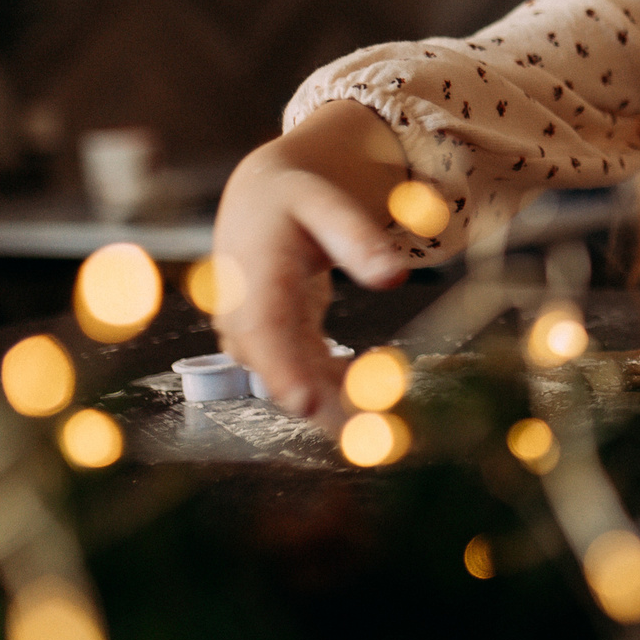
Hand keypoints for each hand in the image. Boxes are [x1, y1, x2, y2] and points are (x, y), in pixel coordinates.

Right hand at [209, 101, 413, 416]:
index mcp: (254, 272)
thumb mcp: (325, 204)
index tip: (304, 403)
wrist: (258, 201)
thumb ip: (357, 238)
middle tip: (368, 440)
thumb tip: (395, 278)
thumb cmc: (295, 200)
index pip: (262, 327)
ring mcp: (255, 331)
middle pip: (280, 367)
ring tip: (381, 437)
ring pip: (294, 377)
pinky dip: (337, 392)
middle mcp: (245, 311)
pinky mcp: (274, 341)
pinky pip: (305, 373)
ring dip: (333, 408)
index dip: (281, 368)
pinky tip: (375, 409)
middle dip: (320, 404)